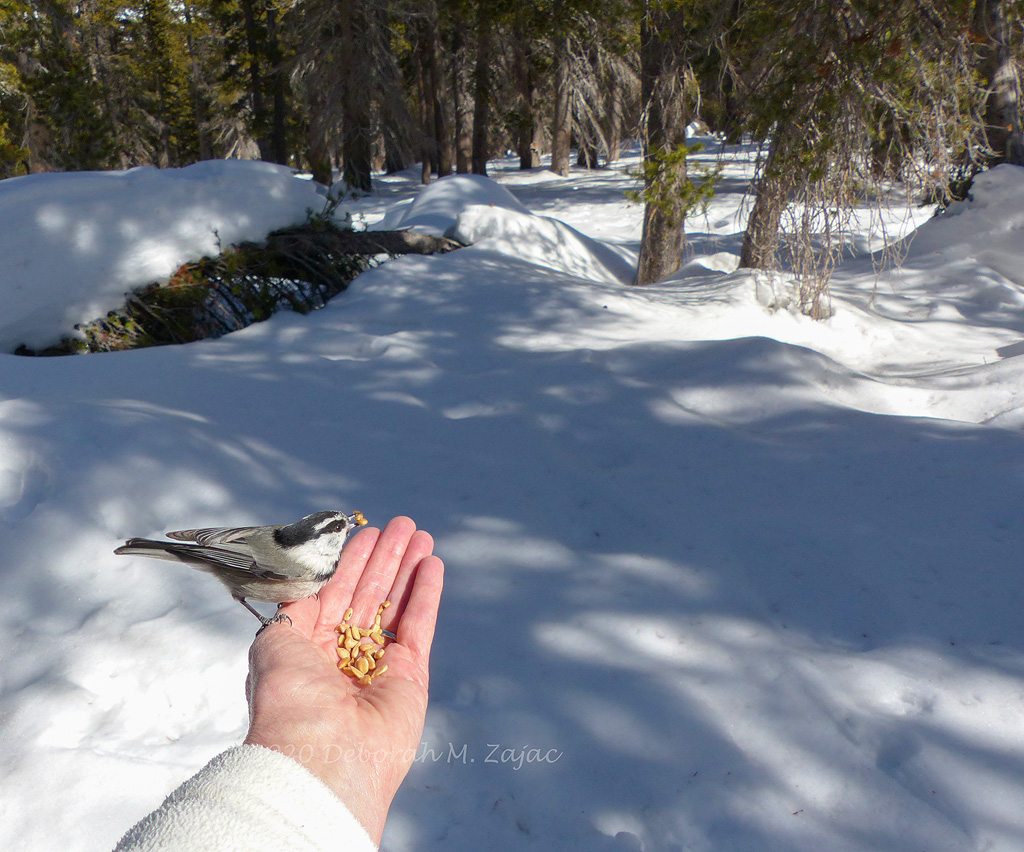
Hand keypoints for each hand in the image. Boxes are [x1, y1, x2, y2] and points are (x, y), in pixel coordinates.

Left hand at [244, 516, 443, 843]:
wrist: (322, 755)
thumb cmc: (289, 701)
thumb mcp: (272, 644)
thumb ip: (291, 611)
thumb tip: (303, 591)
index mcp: (307, 648)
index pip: (334, 593)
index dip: (350, 562)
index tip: (366, 532)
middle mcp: (343, 655)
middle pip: (369, 594)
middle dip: (385, 558)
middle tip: (404, 525)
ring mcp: (379, 665)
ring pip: (397, 605)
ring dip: (409, 568)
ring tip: (422, 535)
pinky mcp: (411, 676)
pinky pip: (420, 626)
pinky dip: (427, 595)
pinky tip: (432, 565)